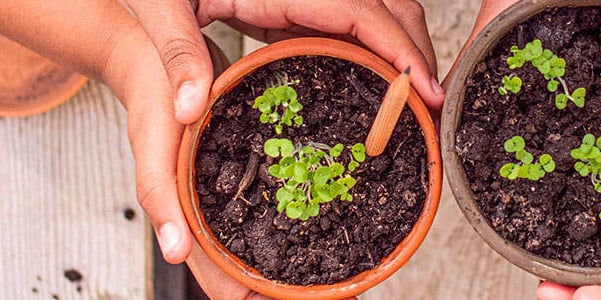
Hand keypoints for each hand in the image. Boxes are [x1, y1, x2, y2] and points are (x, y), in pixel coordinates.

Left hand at [119, 0, 443, 123]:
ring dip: (406, 59)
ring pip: (384, 20)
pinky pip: (358, 32)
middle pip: (392, 13)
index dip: (403, 53)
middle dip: (420, 59)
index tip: (428, 93)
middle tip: (434, 114)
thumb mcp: (162, 6)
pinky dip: (381, 61)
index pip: (366, 14)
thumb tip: (189, 109)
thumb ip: (177, 50)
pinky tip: (382, 94)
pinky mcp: (305, 10)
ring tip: (419, 109)